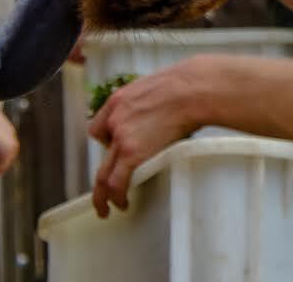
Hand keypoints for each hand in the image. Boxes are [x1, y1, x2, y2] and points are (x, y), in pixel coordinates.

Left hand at [87, 57, 211, 215]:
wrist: (192, 90)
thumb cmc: (187, 84)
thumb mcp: (158, 86)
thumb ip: (150, 102)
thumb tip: (165, 111)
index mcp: (119, 100)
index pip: (101, 126)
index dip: (107, 141)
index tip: (115, 150)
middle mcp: (114, 119)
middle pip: (100, 153)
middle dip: (101, 173)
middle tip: (102, 188)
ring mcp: (121, 137)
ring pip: (103, 173)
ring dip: (102, 194)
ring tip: (105, 208)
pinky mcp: (132, 153)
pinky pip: (118, 181)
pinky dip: (117, 196)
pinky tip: (121, 204)